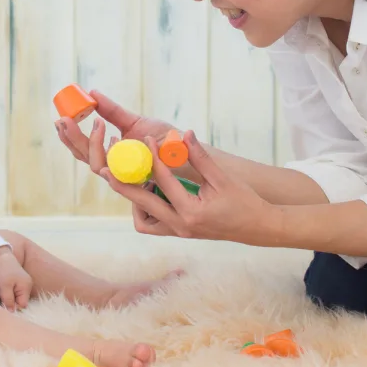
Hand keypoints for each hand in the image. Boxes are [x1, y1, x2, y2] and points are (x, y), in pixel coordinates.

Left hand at [0, 246, 32, 310]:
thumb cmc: (1, 272)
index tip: (4, 307)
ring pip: (17, 298)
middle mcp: (27, 286)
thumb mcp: (4, 288)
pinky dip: (9, 294)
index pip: (22, 305)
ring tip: (1, 295)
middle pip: (21, 302)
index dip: (13, 308)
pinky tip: (3, 291)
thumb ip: (9, 301)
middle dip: (12, 304)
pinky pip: (15, 293)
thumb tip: (12, 312)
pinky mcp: (18, 282)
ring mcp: (23, 283)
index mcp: (26, 287)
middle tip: (1, 301)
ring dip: (9, 299)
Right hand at [54, 90, 182, 170]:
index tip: (61, 117)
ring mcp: (123, 174)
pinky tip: (113, 139)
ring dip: (91, 144)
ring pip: (96, 165)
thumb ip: (112, 111)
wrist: (186, 150)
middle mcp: (112, 166)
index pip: (81, 148)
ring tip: (97, 123)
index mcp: (109, 154)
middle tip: (64, 120)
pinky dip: (113, 155)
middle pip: (83, 157)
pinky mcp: (137, 179)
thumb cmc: (162, 138)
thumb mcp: (134, 121)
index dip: (68, 135)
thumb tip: (91, 93)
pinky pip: (118, 172)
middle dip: (71, 139)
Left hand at [100, 130, 282, 244]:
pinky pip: (153, 224)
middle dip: (124, 185)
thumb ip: (201, 157)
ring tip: (137, 178)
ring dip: (136, 201)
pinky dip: (147, 209)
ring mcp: (178, 232)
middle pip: (142, 205)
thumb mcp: (223, 178)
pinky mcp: (179, 232)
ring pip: (143, 220)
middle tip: (109, 167)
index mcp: (191, 212)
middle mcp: (180, 226)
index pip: (164, 180)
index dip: (152, 157)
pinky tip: (154, 191)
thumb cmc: (244, 202)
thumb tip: (185, 134)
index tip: (144, 140)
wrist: (257, 227)